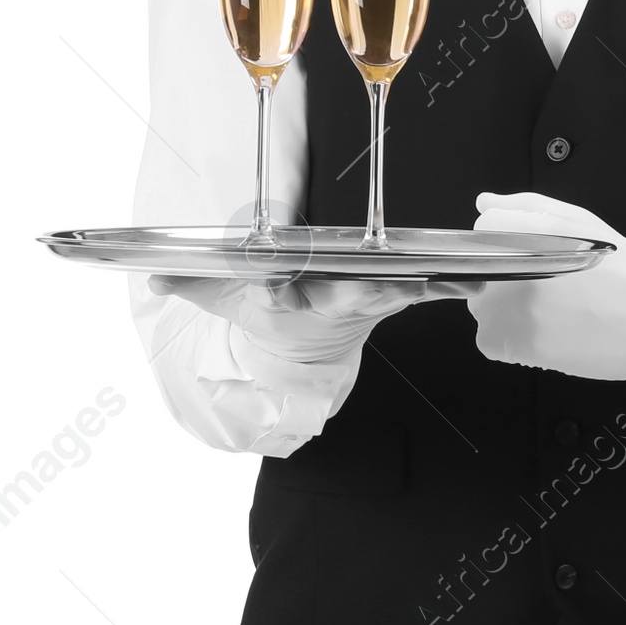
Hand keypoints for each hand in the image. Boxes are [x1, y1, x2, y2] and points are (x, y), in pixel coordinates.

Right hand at [149, 271, 484, 366]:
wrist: (302, 348)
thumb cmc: (266, 309)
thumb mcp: (225, 298)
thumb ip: (191, 283)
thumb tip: (151, 276)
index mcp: (288, 302)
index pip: (280, 295)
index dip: (276, 290)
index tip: (273, 286)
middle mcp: (328, 304)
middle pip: (346, 296)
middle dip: (364, 290)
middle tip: (383, 284)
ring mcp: (363, 303)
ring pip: (390, 294)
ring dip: (416, 288)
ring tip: (441, 279)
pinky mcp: (389, 299)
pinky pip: (422, 293)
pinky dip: (448, 289)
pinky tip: (474, 282)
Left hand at [468, 192, 625, 381]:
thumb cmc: (621, 270)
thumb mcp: (579, 220)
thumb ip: (525, 206)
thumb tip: (484, 202)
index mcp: (525, 229)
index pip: (485, 227)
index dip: (510, 240)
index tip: (532, 254)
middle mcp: (511, 266)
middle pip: (481, 268)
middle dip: (506, 275)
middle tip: (548, 287)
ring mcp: (507, 307)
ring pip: (484, 306)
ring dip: (506, 310)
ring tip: (551, 312)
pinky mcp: (511, 344)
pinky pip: (490, 340)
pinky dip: (510, 341)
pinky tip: (544, 334)